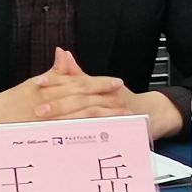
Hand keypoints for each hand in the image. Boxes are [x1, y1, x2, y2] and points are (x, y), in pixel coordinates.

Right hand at [0, 48, 124, 147]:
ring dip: (102, 118)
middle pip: (84, 99)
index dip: (100, 82)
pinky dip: (85, 135)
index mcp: (48, 87)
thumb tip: (63, 54)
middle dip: (107, 100)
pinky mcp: (43, 135)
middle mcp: (49, 101)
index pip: (79, 82)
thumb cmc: (9, 102)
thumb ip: (52, 72)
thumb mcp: (32, 83)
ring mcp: (47, 120)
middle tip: (126, 101)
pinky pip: (68, 135)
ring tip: (120, 119)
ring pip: (80, 117)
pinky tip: (99, 137)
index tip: (116, 83)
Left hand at [37, 49, 182, 138]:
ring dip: (69, 119)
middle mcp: (109, 96)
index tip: (38, 83)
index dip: (57, 81)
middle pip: (81, 97)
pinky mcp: (122, 128)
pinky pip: (102, 131)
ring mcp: (116, 112)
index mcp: (100, 85)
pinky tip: (71, 138)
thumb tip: (61, 53)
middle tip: (38, 109)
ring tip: (49, 124)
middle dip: (58, 103)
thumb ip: (77, 73)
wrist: (153, 113)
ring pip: (90, 114)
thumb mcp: (98, 85)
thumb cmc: (121, 100)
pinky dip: (87, 134)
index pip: (76, 81)